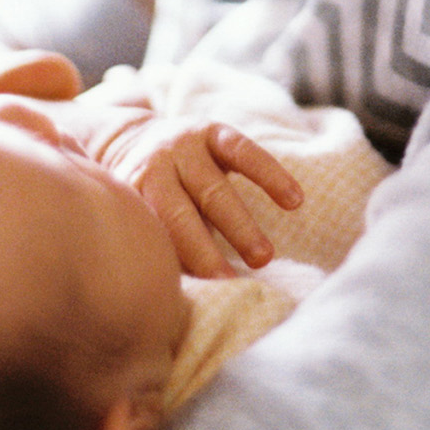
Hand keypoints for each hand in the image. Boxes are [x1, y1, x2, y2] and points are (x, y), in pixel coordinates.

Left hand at [83, 95, 304, 277]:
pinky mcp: (214, 130)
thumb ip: (163, 244)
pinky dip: (270, 175)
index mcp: (134, 192)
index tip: (200, 294)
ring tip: (264, 258)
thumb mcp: (143, 215)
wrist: (135, 137)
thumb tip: (182, 299)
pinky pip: (244, 151)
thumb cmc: (147, 196)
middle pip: (181, 213)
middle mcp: (157, 166)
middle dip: (205, 250)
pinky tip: (294, 200)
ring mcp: (185, 145)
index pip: (157, 234)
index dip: (179, 265)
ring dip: (241, 224)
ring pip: (214, 188)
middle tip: (230, 282)